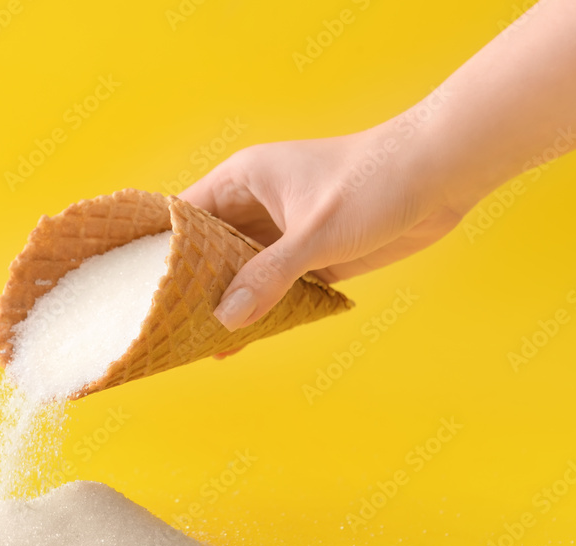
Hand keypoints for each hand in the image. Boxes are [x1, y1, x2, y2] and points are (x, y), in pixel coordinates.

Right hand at [180, 124, 464, 332]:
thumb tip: (226, 319)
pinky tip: (242, 340)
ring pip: (240, 273)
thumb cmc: (375, 181)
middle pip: (207, 250)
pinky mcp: (311, 254)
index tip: (133, 286)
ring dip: (226, 304)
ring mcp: (283, 231)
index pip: (183, 216)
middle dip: (190, 287)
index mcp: (243, 180)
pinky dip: (260, 311)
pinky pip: (274, 287)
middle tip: (164, 326)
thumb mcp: (316, 232)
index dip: (158, 250)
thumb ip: (269, 276)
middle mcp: (256, 205)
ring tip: (196, 342)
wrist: (442, 174)